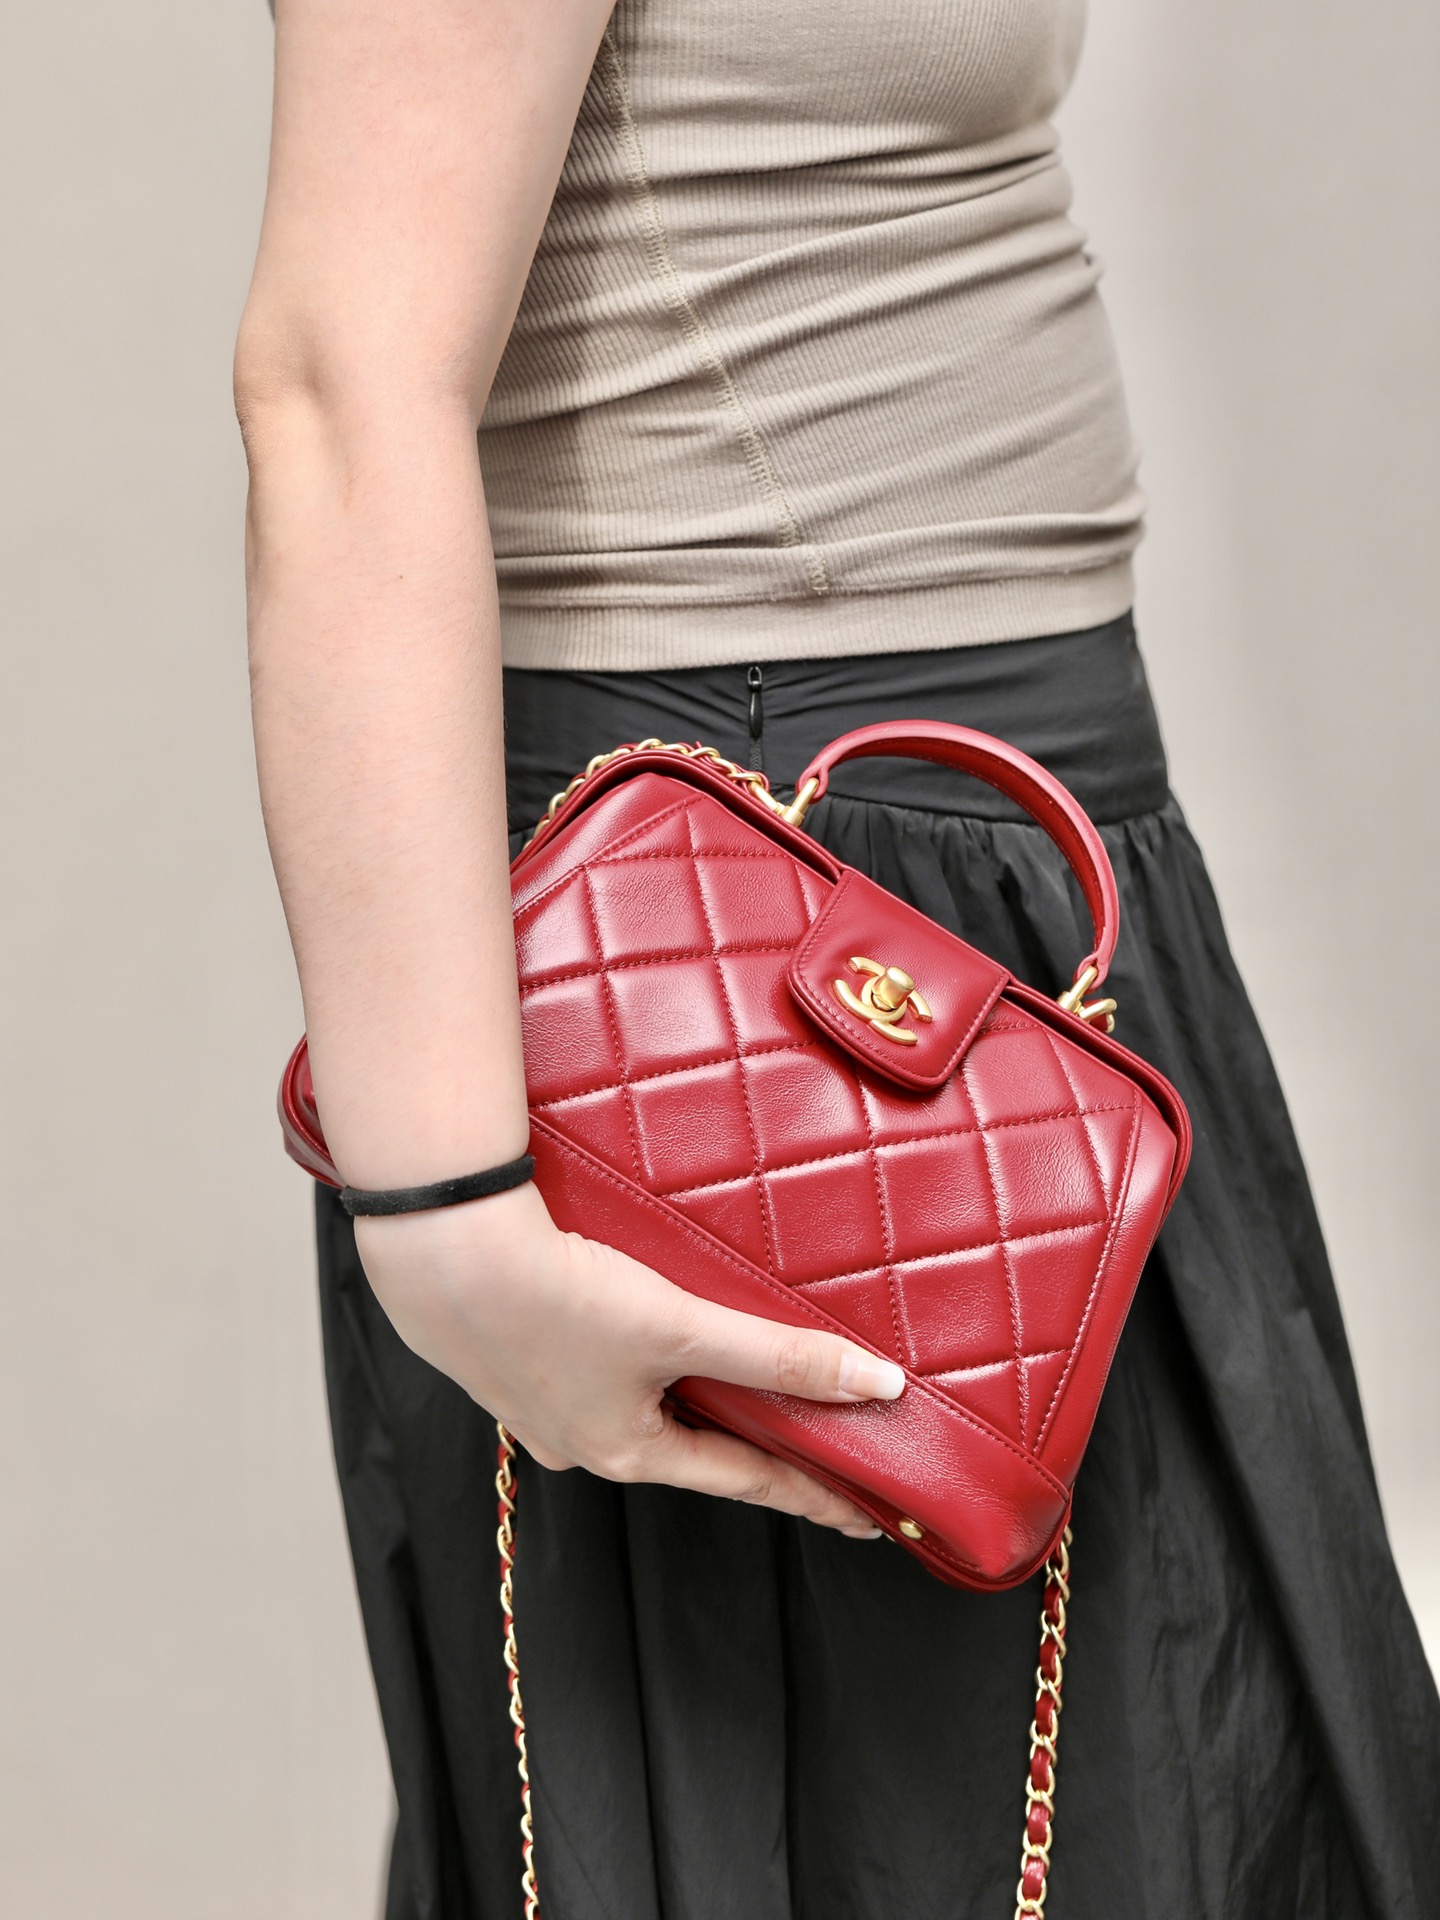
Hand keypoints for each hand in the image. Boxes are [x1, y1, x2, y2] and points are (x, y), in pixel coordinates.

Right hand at [354, 1180, 905, 1536]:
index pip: (744, 1480)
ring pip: (638, 1403)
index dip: (809, 1493)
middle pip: (689, 1444)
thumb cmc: (555, 1296)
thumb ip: (780, 1358)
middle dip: (746, 1440)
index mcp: (625, 1453)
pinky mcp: (513, 1357)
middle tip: (808, 1443)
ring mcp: (540, 1405)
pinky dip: (633, 1358)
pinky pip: (593, 1368)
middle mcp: (582, 1442)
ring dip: (686, 1393)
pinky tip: (636, 1330)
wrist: (441, 1252)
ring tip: (728, 1378)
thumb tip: (876, 1386)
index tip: (861, 1517)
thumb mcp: (681, 1328)